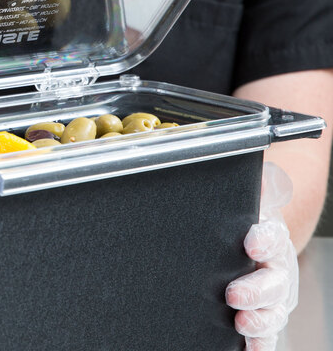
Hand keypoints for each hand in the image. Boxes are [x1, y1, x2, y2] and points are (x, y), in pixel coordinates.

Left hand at [225, 162, 297, 350]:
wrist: (255, 243)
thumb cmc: (244, 223)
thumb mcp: (244, 204)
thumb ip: (253, 192)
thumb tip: (261, 178)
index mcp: (271, 236)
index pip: (271, 235)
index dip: (263, 238)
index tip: (250, 241)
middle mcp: (277, 267)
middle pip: (274, 281)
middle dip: (255, 290)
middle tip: (233, 293)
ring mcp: (274, 295)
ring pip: (274, 310)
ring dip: (260, 320)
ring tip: (241, 323)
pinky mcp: (265, 315)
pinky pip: (268, 334)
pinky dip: (262, 344)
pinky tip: (251, 350)